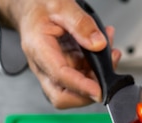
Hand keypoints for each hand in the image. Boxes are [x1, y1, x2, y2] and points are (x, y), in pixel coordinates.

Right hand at [0, 0, 120, 108]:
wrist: (30, 7)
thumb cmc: (40, 6)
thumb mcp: (61, 5)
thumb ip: (81, 24)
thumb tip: (98, 44)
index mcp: (38, 48)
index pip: (59, 76)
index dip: (81, 87)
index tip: (99, 91)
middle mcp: (43, 65)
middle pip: (61, 96)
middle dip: (87, 94)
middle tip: (107, 78)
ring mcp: (52, 70)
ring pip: (75, 90)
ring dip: (97, 78)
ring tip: (111, 54)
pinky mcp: (63, 69)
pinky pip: (81, 77)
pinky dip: (96, 69)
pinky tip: (104, 51)